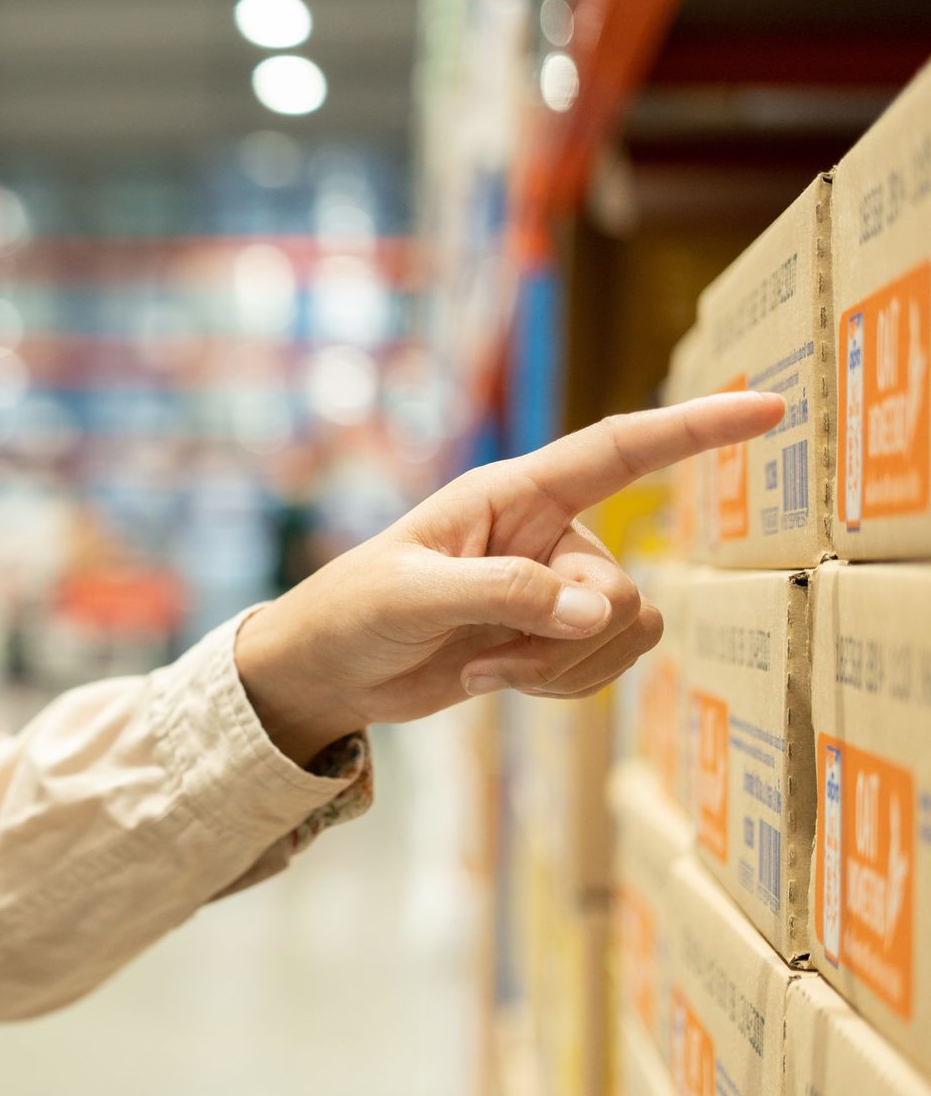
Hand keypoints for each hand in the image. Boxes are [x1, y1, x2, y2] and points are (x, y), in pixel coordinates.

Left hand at [235, 391, 785, 764]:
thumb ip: (505, 596)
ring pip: (626, 632)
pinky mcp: (549, 636)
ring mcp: (553, 588)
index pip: (619, 450)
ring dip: (558, 668)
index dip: (695, 428)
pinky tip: (489, 680)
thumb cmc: (351, 613)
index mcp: (511, 494)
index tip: (769, 408)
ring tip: (480, 668)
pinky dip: (554, 688)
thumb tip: (600, 611)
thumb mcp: (414, 597)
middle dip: (565, 639)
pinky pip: (603, 667)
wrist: (327, 672)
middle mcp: (545, 533)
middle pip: (623, 586)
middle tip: (486, 656)